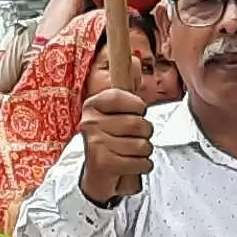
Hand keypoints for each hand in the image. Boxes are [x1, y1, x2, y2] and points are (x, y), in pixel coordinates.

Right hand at [77, 86, 152, 202]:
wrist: (97, 176)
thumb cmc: (111, 142)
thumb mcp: (114, 115)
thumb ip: (125, 93)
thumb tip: (132, 61)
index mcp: (92, 106)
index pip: (120, 96)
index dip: (137, 106)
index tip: (138, 112)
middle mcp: (90, 122)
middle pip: (138, 123)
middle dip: (145, 133)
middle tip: (135, 138)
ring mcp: (95, 143)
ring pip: (143, 145)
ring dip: (144, 152)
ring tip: (132, 152)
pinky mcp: (103, 164)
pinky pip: (141, 162)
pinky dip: (143, 166)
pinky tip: (132, 164)